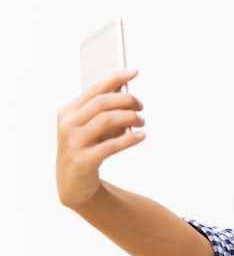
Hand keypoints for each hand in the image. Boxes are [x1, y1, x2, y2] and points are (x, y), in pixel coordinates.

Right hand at [56, 69, 144, 207]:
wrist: (72, 183)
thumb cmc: (85, 149)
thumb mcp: (92, 127)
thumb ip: (105, 109)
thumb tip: (125, 90)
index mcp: (68, 111)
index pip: (95, 89)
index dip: (115, 78)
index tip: (134, 72)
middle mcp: (68, 125)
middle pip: (102, 103)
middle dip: (126, 100)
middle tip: (141, 106)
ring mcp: (73, 143)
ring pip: (106, 120)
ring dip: (129, 118)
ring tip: (142, 121)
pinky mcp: (83, 161)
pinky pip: (110, 146)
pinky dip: (129, 139)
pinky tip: (141, 136)